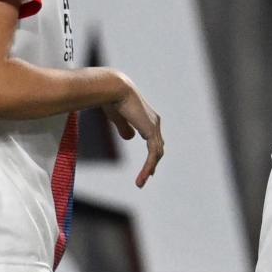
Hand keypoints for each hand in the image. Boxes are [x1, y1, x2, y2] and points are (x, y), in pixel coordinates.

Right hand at [104, 73, 163, 187]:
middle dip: (153, 163)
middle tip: (148, 176)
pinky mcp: (150, 131)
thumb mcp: (119, 118)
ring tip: (141, 182)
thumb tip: (130, 137)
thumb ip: (125, 127)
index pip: (155, 140)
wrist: (114, 89)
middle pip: (158, 148)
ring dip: (149, 169)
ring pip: (156, 153)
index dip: (153, 153)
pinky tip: (144, 176)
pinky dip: (149, 166)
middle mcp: (154, 122)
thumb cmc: (112, 99)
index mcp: (148, 118)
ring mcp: (154, 126)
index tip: (150, 167)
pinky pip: (153, 154)